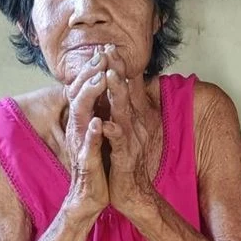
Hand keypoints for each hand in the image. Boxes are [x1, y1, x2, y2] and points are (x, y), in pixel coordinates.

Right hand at [61, 52, 110, 216]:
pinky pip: (88, 146)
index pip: (85, 90)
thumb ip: (98, 114)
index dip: (93, 69)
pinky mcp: (87, 162)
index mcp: (83, 121)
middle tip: (101, 53)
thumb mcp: (98, 133)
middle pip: (80, 94)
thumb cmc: (97, 164)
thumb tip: (103, 94)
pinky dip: (92, 134)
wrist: (90, 196)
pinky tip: (98, 123)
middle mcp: (78, 128)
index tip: (104, 49)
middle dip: (90, 73)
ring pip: (81, 115)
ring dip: (90, 96)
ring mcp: (81, 144)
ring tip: (99, 78)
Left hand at [101, 51, 156, 217]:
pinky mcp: (124, 158)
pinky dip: (112, 132)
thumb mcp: (125, 131)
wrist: (133, 193)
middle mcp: (135, 125)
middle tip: (110, 50)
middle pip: (127, 93)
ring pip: (124, 112)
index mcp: (133, 118)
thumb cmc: (125, 162)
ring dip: (118, 93)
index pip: (127, 88)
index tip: (109, 47)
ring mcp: (131, 140)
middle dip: (118, 71)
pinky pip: (118, 142)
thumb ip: (124, 112)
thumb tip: (122, 90)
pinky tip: (105, 123)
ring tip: (110, 75)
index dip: (119, 67)